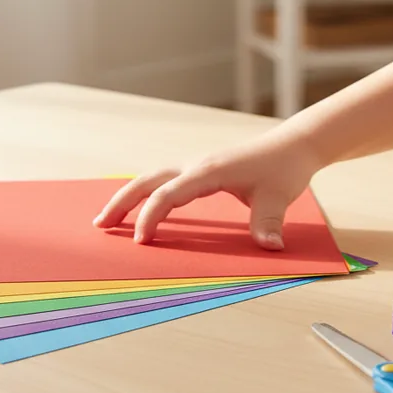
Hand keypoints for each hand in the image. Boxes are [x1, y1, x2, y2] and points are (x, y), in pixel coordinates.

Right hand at [92, 133, 323, 248]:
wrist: (291, 146)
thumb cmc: (283, 169)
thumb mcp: (279, 198)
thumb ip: (269, 222)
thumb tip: (269, 246)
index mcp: (209, 170)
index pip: (170, 193)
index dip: (152, 215)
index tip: (141, 239)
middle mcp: (195, 165)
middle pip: (148, 180)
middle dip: (123, 202)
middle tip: (101, 225)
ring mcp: (195, 166)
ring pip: (151, 178)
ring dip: (129, 196)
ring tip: (108, 219)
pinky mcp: (199, 171)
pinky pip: (164, 181)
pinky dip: (146, 194)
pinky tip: (139, 208)